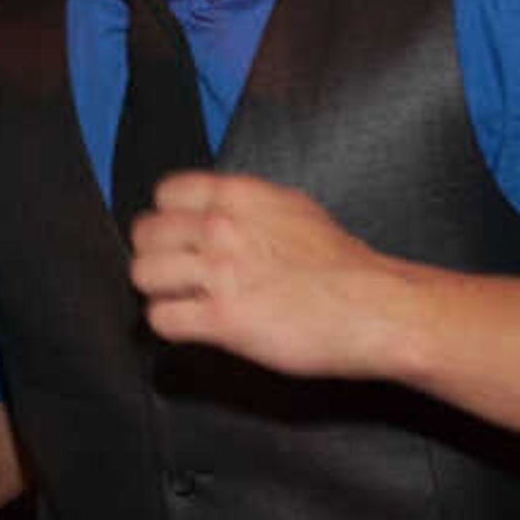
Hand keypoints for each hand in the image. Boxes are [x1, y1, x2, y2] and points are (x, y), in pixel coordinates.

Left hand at [128, 172, 405, 377]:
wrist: (375, 307)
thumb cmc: (344, 267)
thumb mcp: (294, 210)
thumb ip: (248, 207)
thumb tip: (215, 213)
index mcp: (240, 195)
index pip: (165, 193)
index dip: (168, 220)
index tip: (178, 239)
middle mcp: (223, 226)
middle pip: (145, 234)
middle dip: (156, 256)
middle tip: (176, 275)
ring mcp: (220, 272)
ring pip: (144, 274)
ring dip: (160, 291)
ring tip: (183, 301)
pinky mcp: (222, 318)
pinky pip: (162, 318)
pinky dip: (172, 325)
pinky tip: (194, 325)